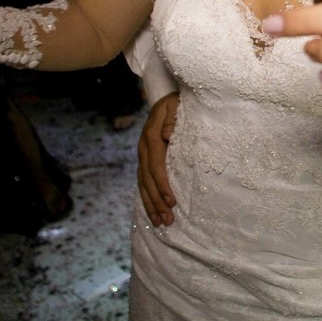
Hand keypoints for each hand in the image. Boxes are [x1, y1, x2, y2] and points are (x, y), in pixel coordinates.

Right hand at [137, 92, 178, 225]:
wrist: (167, 98)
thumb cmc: (179, 103)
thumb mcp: (178, 105)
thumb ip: (173, 118)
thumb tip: (167, 135)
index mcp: (152, 135)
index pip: (156, 165)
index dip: (163, 184)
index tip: (172, 201)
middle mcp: (143, 147)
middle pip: (147, 179)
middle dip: (156, 201)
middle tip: (167, 220)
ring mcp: (142, 154)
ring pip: (142, 183)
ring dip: (151, 204)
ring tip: (160, 222)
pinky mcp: (144, 159)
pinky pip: (142, 181)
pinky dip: (147, 197)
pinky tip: (152, 211)